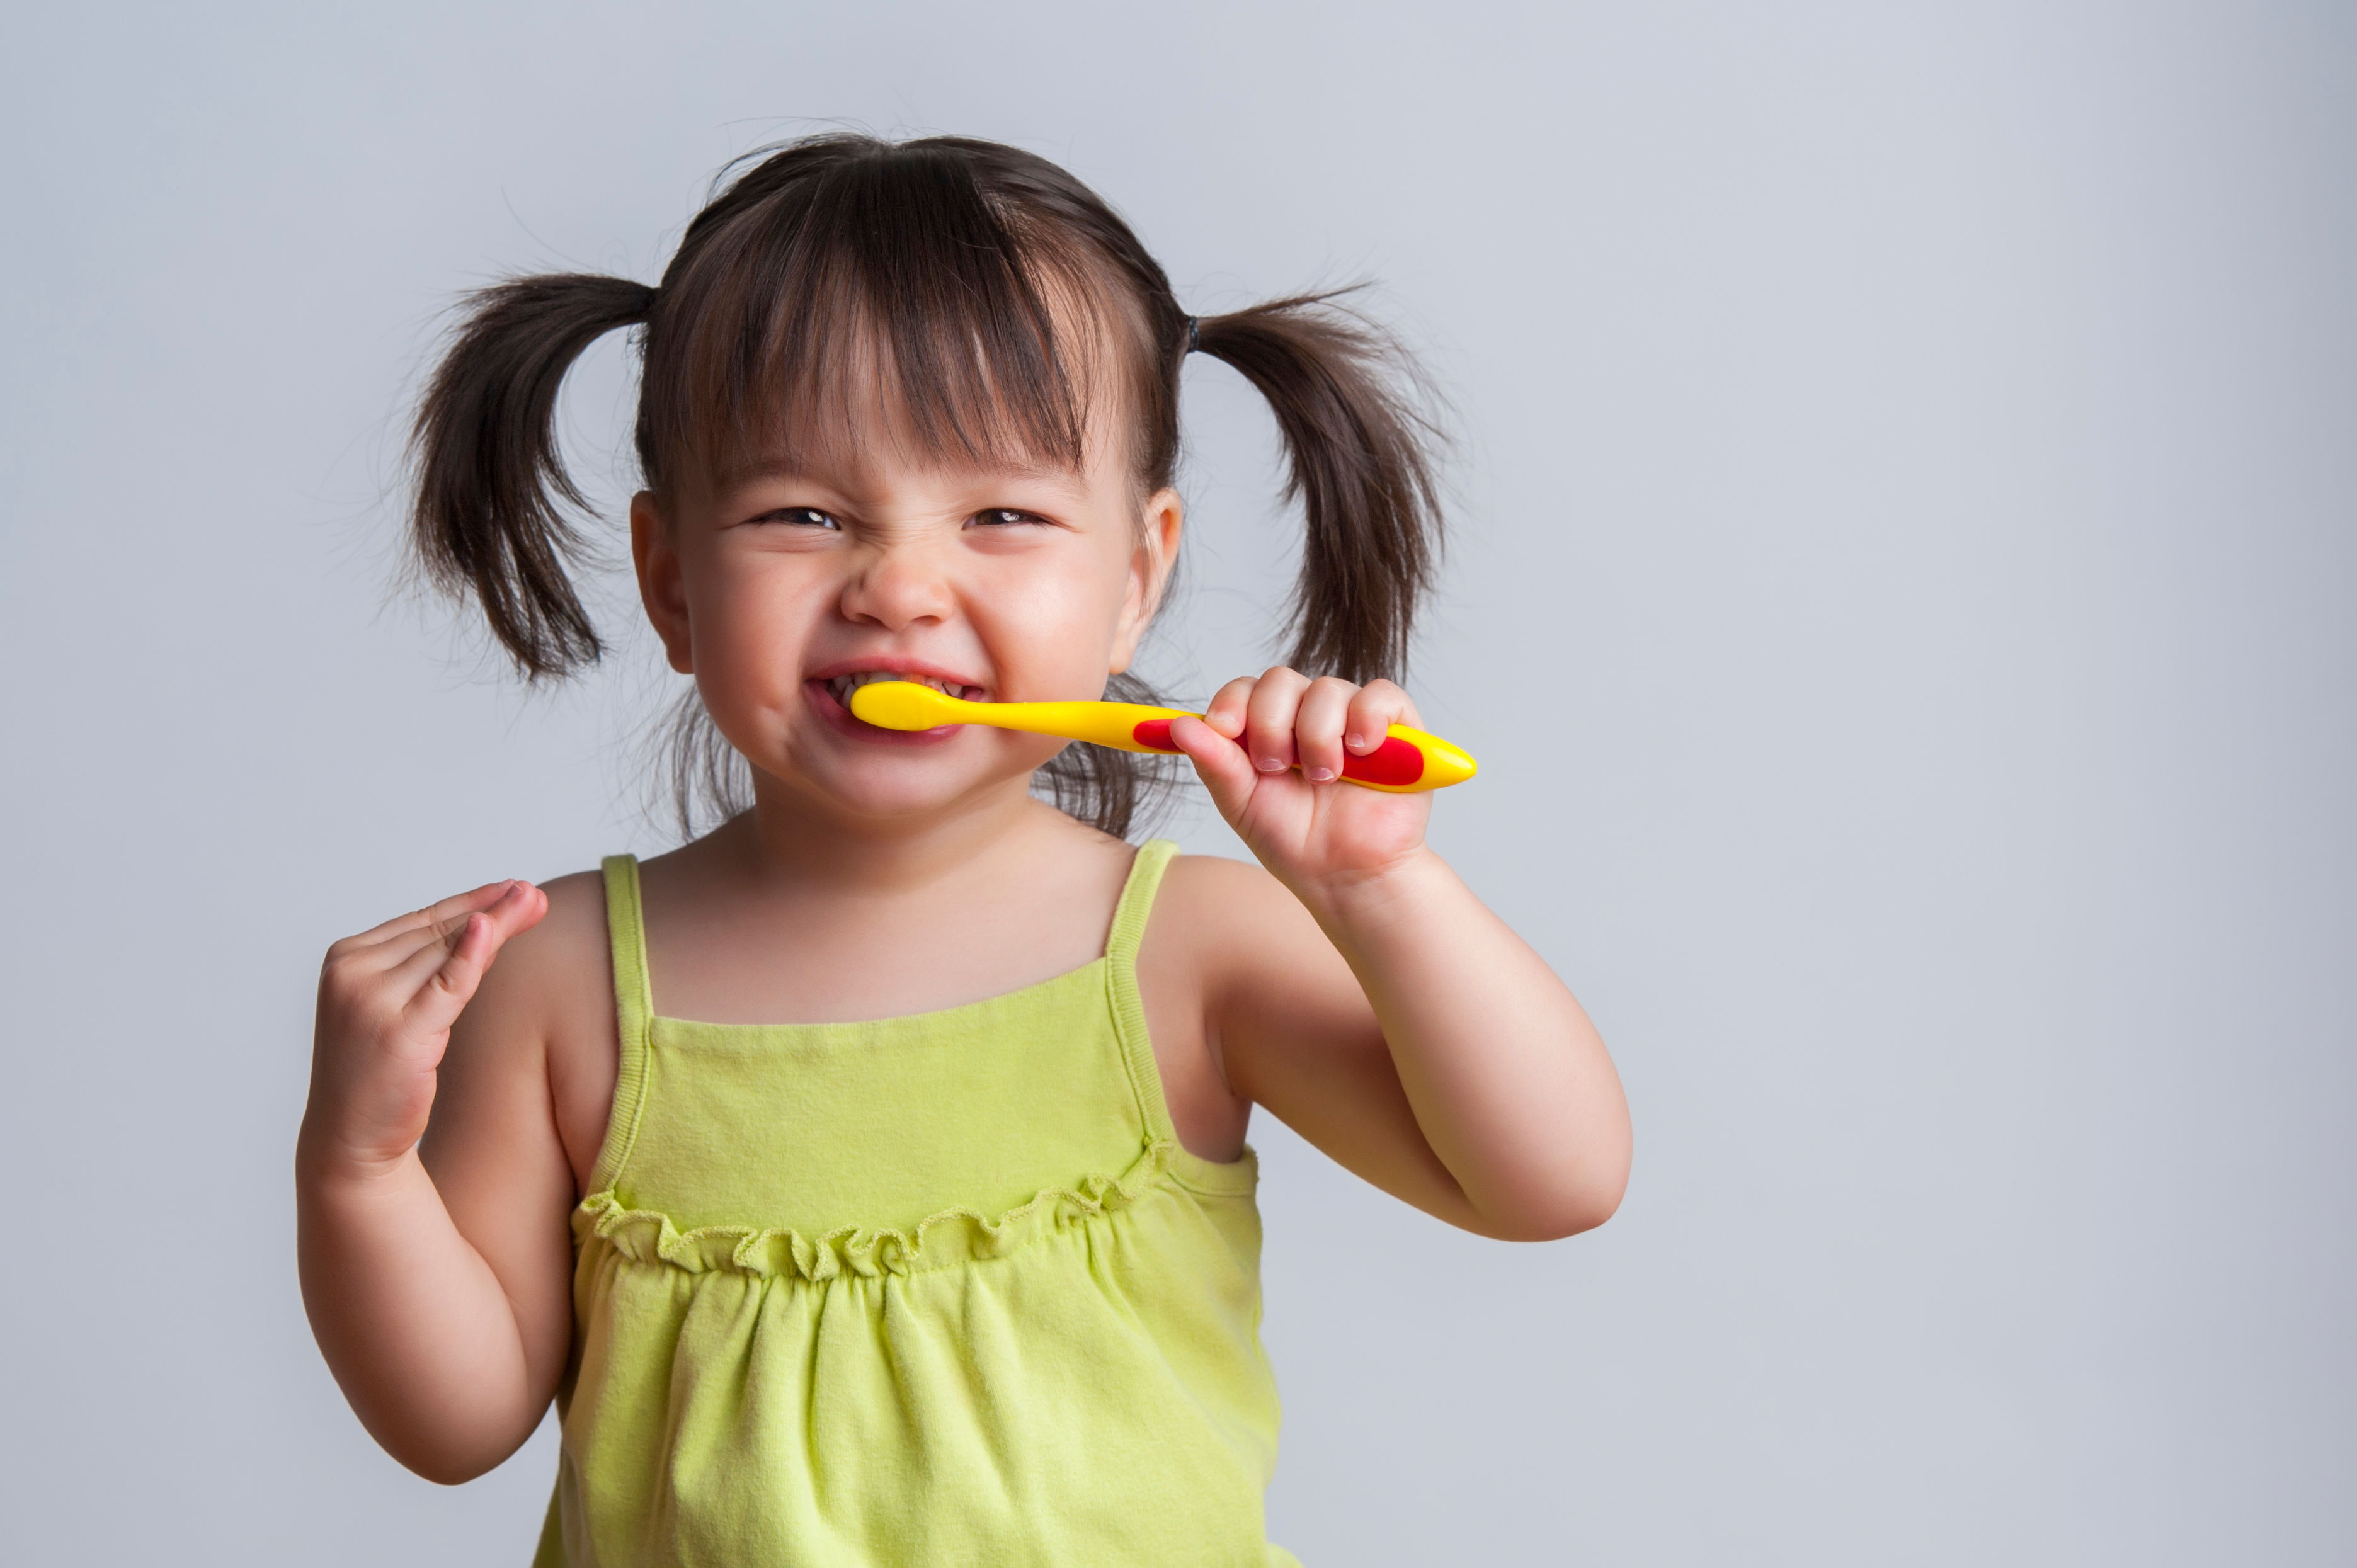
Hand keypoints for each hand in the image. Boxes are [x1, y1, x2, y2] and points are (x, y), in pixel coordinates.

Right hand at [301, 880, 548, 1179]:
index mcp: (345, 958)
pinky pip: (446, 986)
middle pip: (437, 933)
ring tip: (534, 903)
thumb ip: (436, 966)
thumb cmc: (380, 1072)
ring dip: (495, 926)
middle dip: (491, 911)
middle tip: (535, 893)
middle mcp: (351, 973)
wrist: (350, 1138)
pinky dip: (472, 956)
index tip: (513, 888)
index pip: (421, 921)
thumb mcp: (404, 1008)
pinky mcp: (397, 1031)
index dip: (471, 903)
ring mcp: (370, 1001)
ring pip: (447, 953)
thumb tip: (489, 924)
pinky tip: (492, 928)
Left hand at [1169, 668, 1433, 899]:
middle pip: (1280, 680)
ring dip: (1318, 735)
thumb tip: (1177, 725)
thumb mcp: (1241, 803)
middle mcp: (1307, 715)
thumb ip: (1213, 762)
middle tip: (1276, 768)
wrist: (1345, 876)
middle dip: (1271, 723)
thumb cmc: (1294, 841)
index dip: (1231, 703)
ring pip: (1327, 689)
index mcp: (1267, 728)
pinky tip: (1359, 750)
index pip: (1245, 689)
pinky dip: (1367, 717)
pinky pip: (1380, 695)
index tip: (1224, 730)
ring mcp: (1351, 718)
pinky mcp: (1397, 727)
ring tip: (1323, 778)